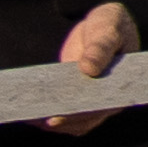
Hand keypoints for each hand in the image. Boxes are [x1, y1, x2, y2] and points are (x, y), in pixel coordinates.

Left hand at [39, 0, 140, 136]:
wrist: (102, 26)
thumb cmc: (110, 26)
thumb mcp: (108, 30)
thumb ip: (100, 48)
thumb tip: (88, 69)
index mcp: (121, 87)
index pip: (99, 108)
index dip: (78, 115)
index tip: (56, 118)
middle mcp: (107, 100)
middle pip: (82, 120)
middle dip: (58, 120)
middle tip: (34, 117)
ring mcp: (91, 100)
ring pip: (71, 121)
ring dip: (49, 120)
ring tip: (26, 114)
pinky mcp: (76, 97)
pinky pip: (62, 111)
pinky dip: (46, 112)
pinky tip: (27, 110)